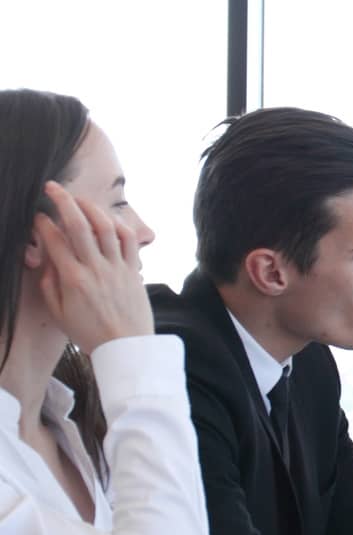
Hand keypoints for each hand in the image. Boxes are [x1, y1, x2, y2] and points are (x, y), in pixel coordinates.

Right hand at [33, 183, 152, 352]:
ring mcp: (117, 268)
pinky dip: (119, 225)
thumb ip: (49, 285)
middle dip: (63, 201)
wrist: (126, 347)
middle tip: (52, 187)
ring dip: (92, 207)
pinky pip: (129, 241)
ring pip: (106, 228)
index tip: (36, 216)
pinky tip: (109, 219)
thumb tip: (45, 261)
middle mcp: (95, 269)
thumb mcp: (59, 313)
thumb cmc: (90, 333)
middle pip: (78, 226)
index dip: (42, 224)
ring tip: (80, 198)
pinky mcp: (134, 270)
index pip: (54, 241)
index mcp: (73, 280)